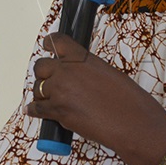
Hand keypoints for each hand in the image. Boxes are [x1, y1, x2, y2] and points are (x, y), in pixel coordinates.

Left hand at [26, 34, 165, 155]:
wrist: (131, 123)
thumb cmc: (128, 100)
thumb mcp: (108, 73)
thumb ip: (86, 69)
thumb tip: (78, 74)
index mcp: (81, 57)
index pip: (56, 41)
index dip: (49, 43)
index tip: (46, 44)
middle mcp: (67, 71)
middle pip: (40, 66)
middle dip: (44, 73)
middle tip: (50, 79)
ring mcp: (59, 91)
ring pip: (37, 88)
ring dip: (41, 93)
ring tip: (50, 99)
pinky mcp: (57, 111)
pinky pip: (36, 108)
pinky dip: (34, 110)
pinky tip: (34, 110)